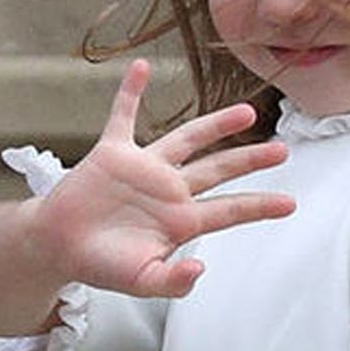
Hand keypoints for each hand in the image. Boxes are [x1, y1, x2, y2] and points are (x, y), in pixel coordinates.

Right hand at [25, 59, 293, 298]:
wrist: (59, 246)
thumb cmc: (101, 265)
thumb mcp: (142, 282)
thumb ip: (173, 281)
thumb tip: (200, 270)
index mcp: (180, 221)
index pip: (228, 211)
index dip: (259, 206)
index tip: (290, 204)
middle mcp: (169, 189)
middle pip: (218, 169)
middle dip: (250, 159)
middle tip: (283, 150)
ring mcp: (143, 168)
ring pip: (186, 139)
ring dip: (214, 124)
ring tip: (246, 112)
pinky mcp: (112, 152)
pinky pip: (123, 116)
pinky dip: (131, 92)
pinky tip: (142, 68)